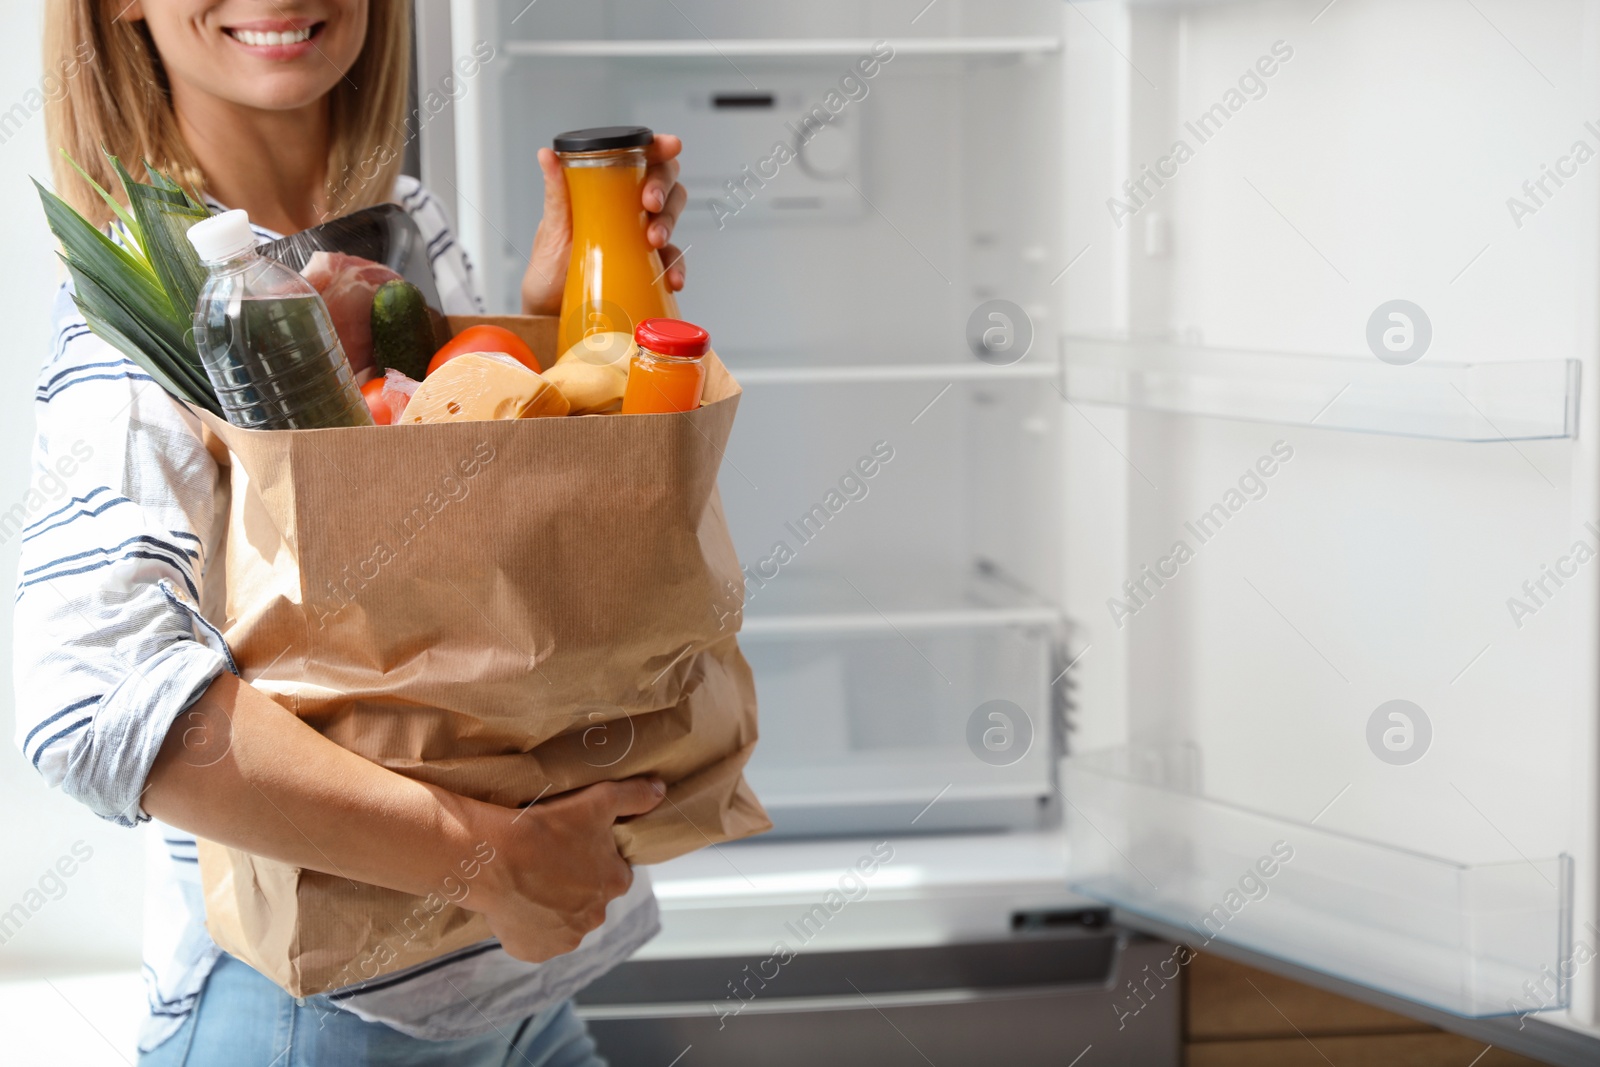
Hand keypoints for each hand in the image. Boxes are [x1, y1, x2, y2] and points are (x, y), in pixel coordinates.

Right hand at [467, 777, 664, 961]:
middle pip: (589, 901)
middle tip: (548, 864)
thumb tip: (660, 790)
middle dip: (574, 887)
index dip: (596, 862)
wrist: (493, 857)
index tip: (573, 850)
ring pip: (564, 923)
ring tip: (530, 884)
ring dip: (553, 910)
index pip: (615, 875)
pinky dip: (529, 929)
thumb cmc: (545, 828)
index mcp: (615, 883)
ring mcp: (565, 938)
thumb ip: (634, 796)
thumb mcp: (597, 801)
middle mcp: (596, 917)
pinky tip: (517, 906)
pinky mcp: (534, 951)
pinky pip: (536, 941)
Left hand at [521, 134, 689, 317]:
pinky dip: (676, 267)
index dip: (660, 148)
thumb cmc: (549, 269)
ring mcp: (639, 240)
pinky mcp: (647, 269)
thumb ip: (557, 193)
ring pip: (671, 218)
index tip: (670, 146)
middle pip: (664, 184)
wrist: (549, 314)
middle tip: (650, 203)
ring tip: (654, 241)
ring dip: (669, 224)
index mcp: (606, 192)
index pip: (640, 160)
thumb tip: (547, 154)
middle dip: (664, 188)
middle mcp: (627, 211)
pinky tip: (671, 279)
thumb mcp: (553, 230)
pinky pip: (671, 261)